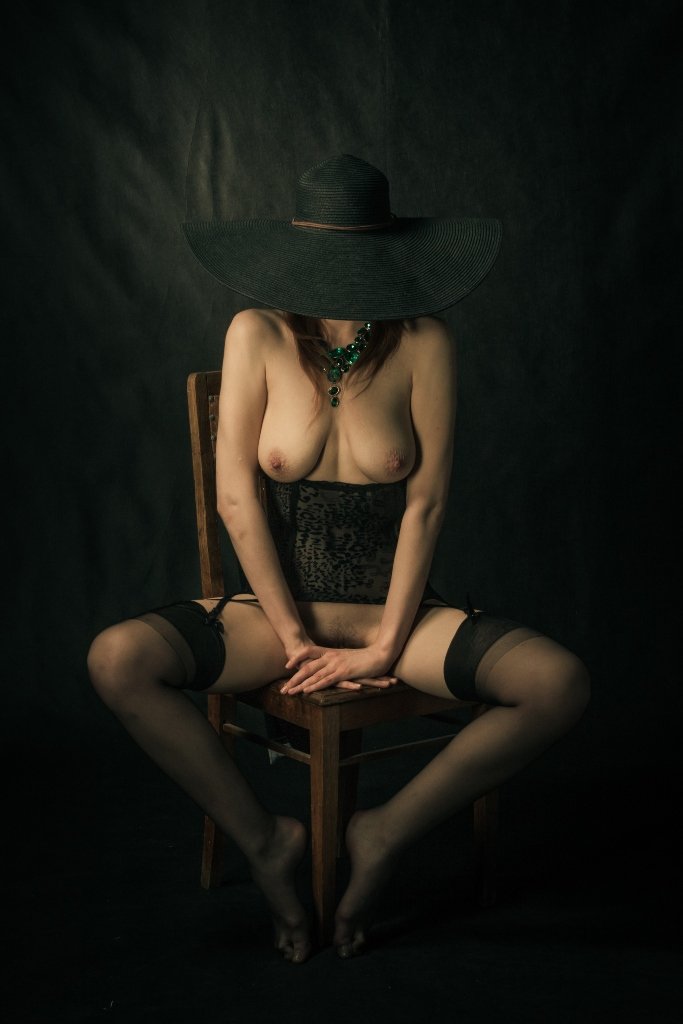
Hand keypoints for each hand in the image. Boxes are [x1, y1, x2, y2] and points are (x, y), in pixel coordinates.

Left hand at [280, 644, 397, 694]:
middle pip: (307, 666)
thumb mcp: (348, 657)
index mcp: (331, 652)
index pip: (309, 651)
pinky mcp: (344, 672)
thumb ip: (337, 660)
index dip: (297, 657)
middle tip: (284, 688)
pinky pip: (326, 680)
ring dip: (301, 685)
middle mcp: (331, 657)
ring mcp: (337, 664)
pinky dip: (315, 685)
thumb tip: (329, 665)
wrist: (380, 654)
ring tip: (290, 692)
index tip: (287, 666)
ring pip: (314, 675)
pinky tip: (307, 691)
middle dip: (294, 679)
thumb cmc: (366, 657)